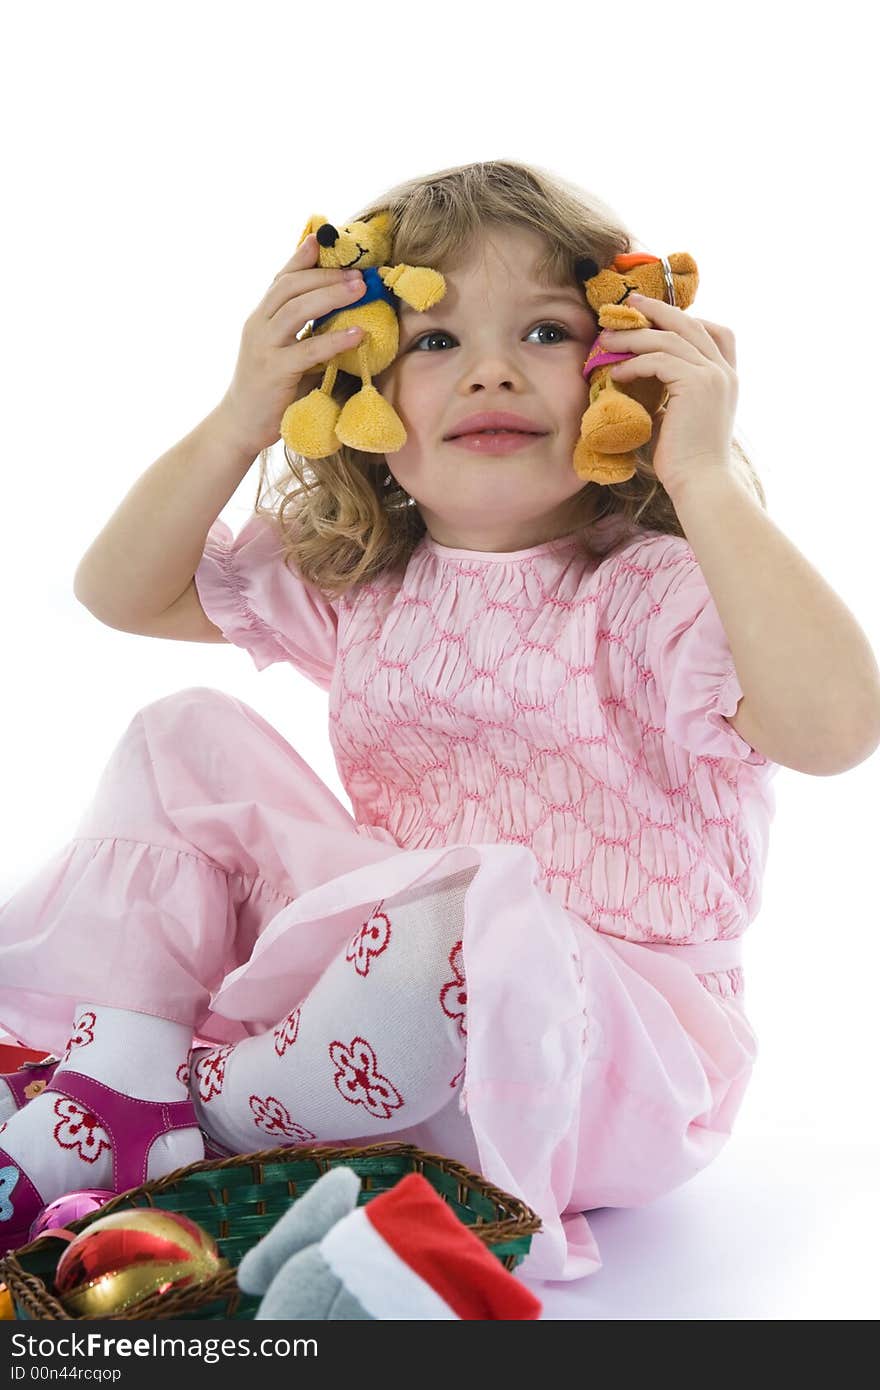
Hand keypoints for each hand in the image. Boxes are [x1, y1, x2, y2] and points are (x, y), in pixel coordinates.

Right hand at [217, 234, 365, 454]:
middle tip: (359, 272)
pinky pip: (308, 349)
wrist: (239, 425)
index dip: (301, 258)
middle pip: (290, 287)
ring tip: (360, 289)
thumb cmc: (268, 391)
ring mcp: (264, 348)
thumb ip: (301, 334)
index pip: (281, 279)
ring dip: (331, 295)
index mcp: (260, 319)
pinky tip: (357, 333)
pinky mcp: (274, 372)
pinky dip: (334, 339)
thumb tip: (340, 318)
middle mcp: (258, 327)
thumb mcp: (281, 353)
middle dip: (326, 275)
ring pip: (296, 309)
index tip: (323, 239)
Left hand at [599, 294, 738, 497]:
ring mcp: (713, 376)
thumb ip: (669, 391)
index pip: (716, 331)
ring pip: (669, 338)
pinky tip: (616, 373)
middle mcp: (724, 372)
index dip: (686, 318)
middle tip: (628, 305)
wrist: (700, 483)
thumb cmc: (685, 459)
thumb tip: (641, 376)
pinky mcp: (696, 385)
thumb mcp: (679, 415)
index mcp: (726, 378)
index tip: (655, 316)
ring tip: (607, 340)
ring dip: (634, 336)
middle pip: (690, 323)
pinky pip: (659, 360)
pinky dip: (634, 363)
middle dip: (657, 310)